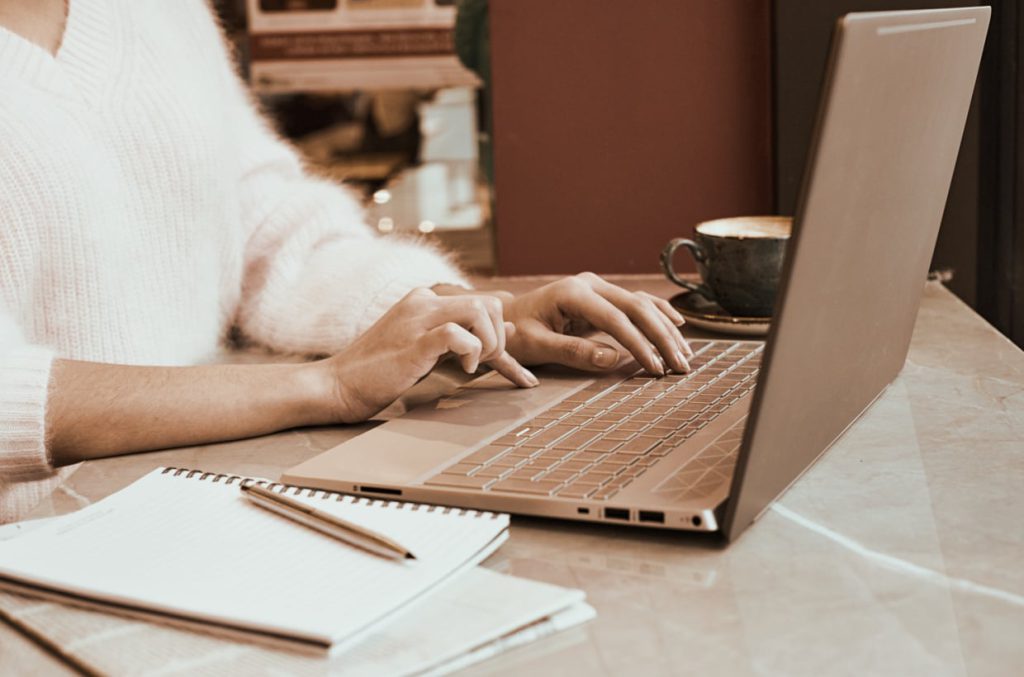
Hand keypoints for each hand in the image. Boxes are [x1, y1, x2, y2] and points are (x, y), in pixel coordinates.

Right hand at [322, 288, 537, 421]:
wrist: (336, 385)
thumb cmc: (380, 372)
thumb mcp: (429, 351)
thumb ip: (465, 337)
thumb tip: (511, 328)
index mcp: (426, 301)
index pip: (482, 304)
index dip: (504, 336)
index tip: (518, 372)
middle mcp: (423, 302)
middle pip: (489, 303)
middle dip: (499, 337)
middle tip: (486, 364)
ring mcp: (417, 319)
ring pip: (479, 310)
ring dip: (489, 342)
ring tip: (474, 364)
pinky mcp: (413, 342)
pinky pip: (457, 334)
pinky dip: (471, 352)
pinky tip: (462, 369)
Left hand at [501, 273, 692, 374]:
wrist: (504, 317)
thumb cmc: (514, 333)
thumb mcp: (536, 346)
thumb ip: (573, 351)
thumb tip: (613, 358)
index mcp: (572, 292)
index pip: (615, 318)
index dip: (638, 343)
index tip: (654, 367)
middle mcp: (588, 283)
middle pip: (636, 307)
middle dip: (661, 338)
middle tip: (680, 365)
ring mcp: (597, 287)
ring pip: (641, 304)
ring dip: (665, 329)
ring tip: (684, 355)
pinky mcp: (601, 297)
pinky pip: (635, 304)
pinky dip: (658, 315)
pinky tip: (677, 326)